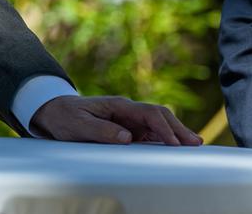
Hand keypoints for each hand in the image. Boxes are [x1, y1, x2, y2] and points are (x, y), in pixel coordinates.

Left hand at [31, 95, 201, 145]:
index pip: (148, 113)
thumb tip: (127, 137)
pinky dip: (165, 138)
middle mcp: (127, 110)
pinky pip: (150, 132)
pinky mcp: (127, 127)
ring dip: (175, 133)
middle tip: (196, 143)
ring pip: (158, 123)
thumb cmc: (66, 117)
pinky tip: (175, 146)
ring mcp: (128, 118)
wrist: (55, 112)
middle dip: (178, 128)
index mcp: (118, 105)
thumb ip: (101, 131)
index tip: (175, 143)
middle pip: (159, 115)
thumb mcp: (78, 126)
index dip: (164, 128)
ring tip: (194, 145)